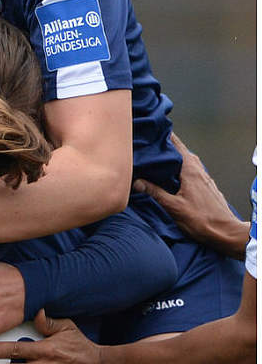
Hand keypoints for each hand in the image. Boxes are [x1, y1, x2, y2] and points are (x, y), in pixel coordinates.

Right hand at [133, 132, 247, 258]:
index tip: (151, 130)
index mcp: (190, 171)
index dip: (164, 136)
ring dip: (174, 158)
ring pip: (187, 162)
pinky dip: (180, 168)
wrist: (226, 233)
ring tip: (158, 159)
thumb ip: (155, 192)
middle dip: (166, 146)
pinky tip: (172, 176)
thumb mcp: (173, 207)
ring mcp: (204, 179)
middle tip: (149, 144)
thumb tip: (137, 181)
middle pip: (181, 151)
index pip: (177, 145)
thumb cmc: (203, 221)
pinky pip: (191, 171)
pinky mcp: (206, 188)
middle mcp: (199, 171)